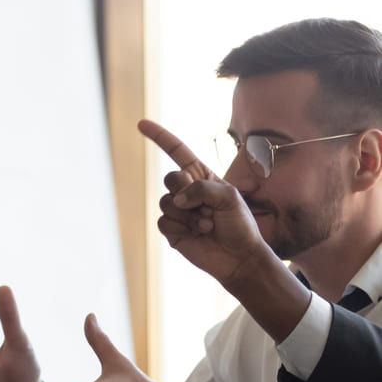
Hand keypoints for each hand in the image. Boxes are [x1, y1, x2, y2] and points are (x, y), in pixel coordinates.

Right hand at [138, 119, 270, 284]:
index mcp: (202, 177)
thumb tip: (177, 200)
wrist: (238, 257)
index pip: (177, 152)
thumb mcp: (230, 197)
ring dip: (189, 215)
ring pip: (166, 202)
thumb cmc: (240, 224)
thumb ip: (202, 189)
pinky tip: (198, 233)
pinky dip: (181, 227)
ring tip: (207, 224)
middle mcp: (187, 191)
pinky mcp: (171, 230)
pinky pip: (163, 221)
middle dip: (186, 190)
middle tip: (206, 206)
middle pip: (170, 178)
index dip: (159, 137)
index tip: (141, 124)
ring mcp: (178, 211)